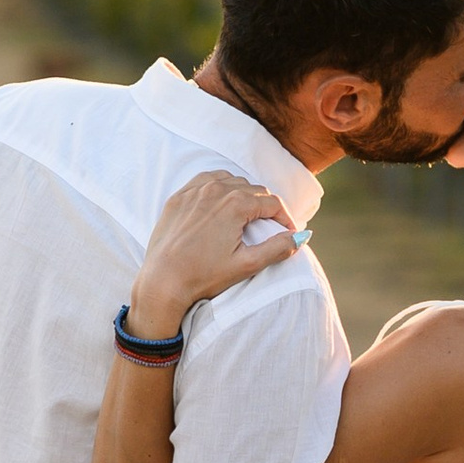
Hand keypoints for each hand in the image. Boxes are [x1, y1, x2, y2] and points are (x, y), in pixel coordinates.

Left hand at [126, 171, 301, 343]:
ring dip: (243, 194)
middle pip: (253, 190)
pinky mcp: (178, 197)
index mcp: (236, 204)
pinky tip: (220, 202)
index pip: (272, 202)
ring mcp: (194, 191)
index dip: (285, 217)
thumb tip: (301, 237)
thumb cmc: (203, 276)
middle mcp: (216, 190)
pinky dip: (218, 188)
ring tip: (247, 214)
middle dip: (265, 206)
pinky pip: (205, 181)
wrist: (162, 281)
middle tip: (270, 225)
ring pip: (230, 181)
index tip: (289, 232)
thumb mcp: (247, 265)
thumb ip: (277, 248)